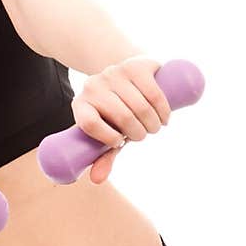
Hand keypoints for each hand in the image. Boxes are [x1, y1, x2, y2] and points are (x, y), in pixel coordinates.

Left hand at [70, 56, 171, 184]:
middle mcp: (94, 85)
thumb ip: (102, 157)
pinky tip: (164, 117)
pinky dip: (163, 110)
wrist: (124, 76)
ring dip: (153, 123)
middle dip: (139, 133)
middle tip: (145, 135)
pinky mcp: (136, 65)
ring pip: (141, 106)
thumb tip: (96, 180)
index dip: (108, 138)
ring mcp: (115, 72)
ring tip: (155, 126)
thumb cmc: (114, 114)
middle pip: (122, 116)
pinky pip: (154, 92)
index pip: (89, 123)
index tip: (120, 142)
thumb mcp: (107, 133)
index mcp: (80, 104)